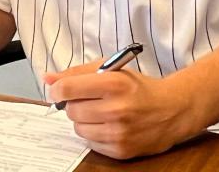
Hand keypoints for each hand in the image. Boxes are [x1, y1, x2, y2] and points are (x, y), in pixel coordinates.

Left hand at [43, 60, 194, 159]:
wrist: (172, 110)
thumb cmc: (138, 87)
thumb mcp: (110, 69)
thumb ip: (76, 72)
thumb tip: (47, 78)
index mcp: (113, 83)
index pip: (68, 88)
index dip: (58, 90)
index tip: (59, 90)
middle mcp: (116, 108)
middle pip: (71, 110)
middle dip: (75, 104)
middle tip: (90, 100)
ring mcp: (119, 132)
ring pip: (78, 128)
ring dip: (84, 120)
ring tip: (101, 113)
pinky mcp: (121, 150)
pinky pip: (90, 143)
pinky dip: (95, 134)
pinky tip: (109, 125)